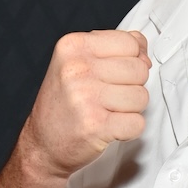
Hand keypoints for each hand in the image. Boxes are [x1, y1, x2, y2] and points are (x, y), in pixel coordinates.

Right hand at [21, 30, 150, 178]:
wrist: (43, 144)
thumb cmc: (64, 103)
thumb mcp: (79, 63)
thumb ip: (114, 49)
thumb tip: (145, 55)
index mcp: (73, 46)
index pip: (130, 43)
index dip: (131, 60)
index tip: (114, 74)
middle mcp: (77, 68)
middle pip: (140, 70)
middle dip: (132, 86)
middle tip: (108, 97)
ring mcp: (85, 97)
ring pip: (142, 97)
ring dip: (130, 109)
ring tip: (107, 112)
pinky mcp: (96, 125)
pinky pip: (138, 123)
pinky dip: (129, 130)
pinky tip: (109, 127)